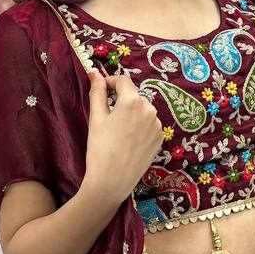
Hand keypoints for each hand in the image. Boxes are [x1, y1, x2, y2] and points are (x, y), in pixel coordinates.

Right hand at [83, 66, 163, 204]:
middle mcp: (149, 109)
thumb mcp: (96, 118)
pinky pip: (149, 124)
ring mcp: (157, 125)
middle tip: (106, 115)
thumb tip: (94, 72)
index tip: (101, 89)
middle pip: (133, 96)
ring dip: (131, 113)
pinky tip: (128, 139)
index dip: (110, 82)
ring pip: (142, 110)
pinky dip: (140, 126)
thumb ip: (97, 92)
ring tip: (118, 130)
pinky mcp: (160, 138)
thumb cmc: (100, 149)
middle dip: (120, 100)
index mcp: (132, 101)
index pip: (123, 81)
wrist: (112, 181)